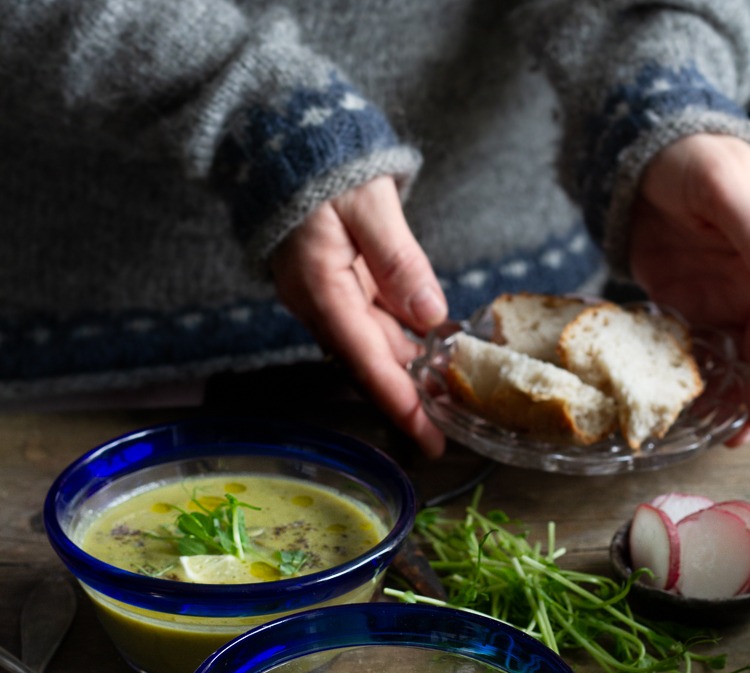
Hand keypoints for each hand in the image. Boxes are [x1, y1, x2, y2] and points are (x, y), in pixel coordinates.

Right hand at [270, 176, 447, 456]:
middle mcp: (321, 302)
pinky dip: (404, 337)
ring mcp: (326, 292)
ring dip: (410, 370)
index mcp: (323, 289)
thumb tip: (429, 315)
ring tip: (452, 391)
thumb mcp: (367, 202)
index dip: (400, 403)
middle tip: (452, 425)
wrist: (276, 132)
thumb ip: (399, 260)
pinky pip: (372, 319)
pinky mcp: (336, 280)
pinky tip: (435, 344)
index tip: (429, 438)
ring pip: (374, 343)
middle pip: (371, 361)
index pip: (367, 361)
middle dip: (411, 397)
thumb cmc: (320, 158)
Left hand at [629, 134, 749, 443]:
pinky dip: (715, 388)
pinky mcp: (705, 315)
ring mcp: (741, 303)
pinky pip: (716, 359)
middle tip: (745, 432)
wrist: (642, 169)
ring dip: (746, 399)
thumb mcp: (722, 188)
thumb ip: (749, 230)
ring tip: (732, 438)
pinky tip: (707, 415)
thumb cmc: (693, 163)